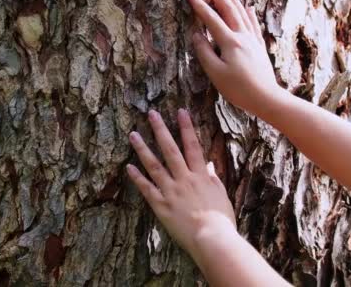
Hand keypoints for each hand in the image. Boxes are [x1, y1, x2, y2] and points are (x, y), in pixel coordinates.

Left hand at [126, 109, 236, 253]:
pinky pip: (147, 189)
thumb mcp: (221, 195)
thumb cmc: (221, 220)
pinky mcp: (161, 206)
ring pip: (154, 165)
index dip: (186, 127)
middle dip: (161, 130)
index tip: (180, 111)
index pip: (193, 145)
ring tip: (133, 134)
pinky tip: (128, 166)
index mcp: (200, 176)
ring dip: (143, 148)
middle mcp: (184, 179)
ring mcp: (170, 191)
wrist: (212, 238)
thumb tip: (207, 164)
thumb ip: (213, 178)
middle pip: (170, 149)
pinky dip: (137, 177)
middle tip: (151, 114)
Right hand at [186, 0, 280, 116]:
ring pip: (242, 14)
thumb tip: (196, 35)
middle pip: (228, 10)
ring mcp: (252, 41)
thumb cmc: (239, 89)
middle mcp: (242, 37)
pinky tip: (248, 7)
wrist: (266, 98)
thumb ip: (205, 53)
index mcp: (229, 42)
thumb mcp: (216, 73)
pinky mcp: (259, 48)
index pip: (211, 19)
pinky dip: (249, 14)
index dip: (199, 5)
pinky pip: (253, 26)